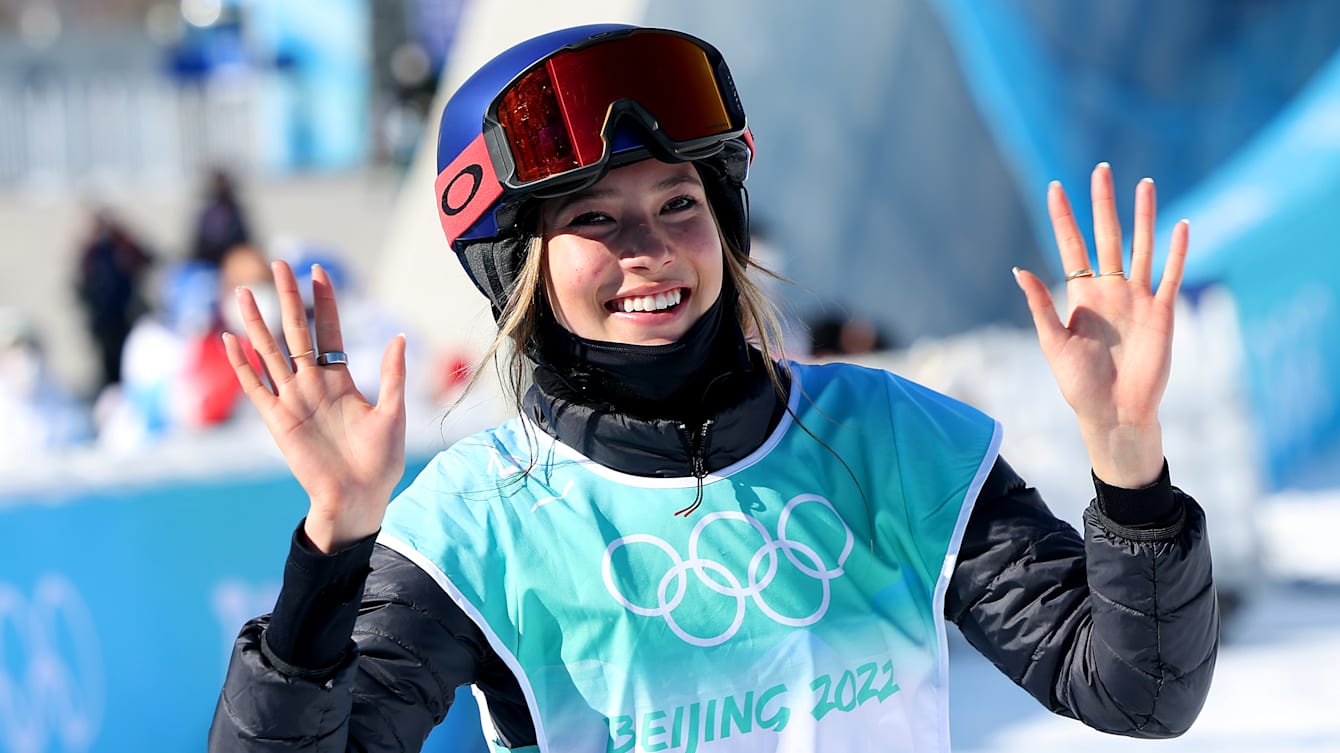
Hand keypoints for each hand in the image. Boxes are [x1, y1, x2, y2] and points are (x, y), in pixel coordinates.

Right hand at [223, 260, 406, 552]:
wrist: (358, 498)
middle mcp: (312, 384)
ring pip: (269, 352)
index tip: (319, 271)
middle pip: (295, 332)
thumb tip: (400, 336)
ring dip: (257, 323)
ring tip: (242, 292)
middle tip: (280, 264)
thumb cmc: (379, 461)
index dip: (324, 302)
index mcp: (340, 380)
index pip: (328, 331)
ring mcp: (292, 400)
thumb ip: (393, 375)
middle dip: (288, 298)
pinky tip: (231, 340)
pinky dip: (242, 364)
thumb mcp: (393, 413)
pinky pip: (255, 387)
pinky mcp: (277, 420)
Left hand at [1013, 163, 1188, 487]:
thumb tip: (1019, 270)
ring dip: (1143, 216)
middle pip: (1107, 236)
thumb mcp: (1053, 343)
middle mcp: (1109, 290)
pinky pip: (1171, 275)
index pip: (1071, 246)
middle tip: (1100, 170)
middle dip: (1103, 204)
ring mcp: (1137, 299)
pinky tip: (1181, 225)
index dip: (1063, 218)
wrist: (1114, 413)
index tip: (1055, 187)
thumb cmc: (1078, 384)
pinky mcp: (1161, 313)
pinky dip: (1177, 251)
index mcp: (1081, 296)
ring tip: (1144, 184)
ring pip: (1141, 247)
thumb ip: (1040, 306)